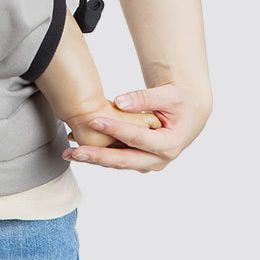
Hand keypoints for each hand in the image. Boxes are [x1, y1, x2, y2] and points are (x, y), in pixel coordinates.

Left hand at [62, 82, 203, 171]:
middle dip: (98, 156)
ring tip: (70, 153)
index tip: (93, 120)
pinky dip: (100, 156)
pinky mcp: (141, 161)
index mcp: (169, 144)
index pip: (137, 138)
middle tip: (75, 151)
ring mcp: (150, 163)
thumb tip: (119, 102)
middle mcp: (160, 159)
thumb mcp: (168, 95)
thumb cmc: (180, 101)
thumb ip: (144, 98)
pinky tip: (80, 150)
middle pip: (124, 160)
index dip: (115, 130)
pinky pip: (119, 161)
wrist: (190, 113)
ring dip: (94, 159)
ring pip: (119, 164)